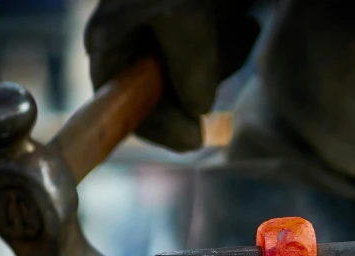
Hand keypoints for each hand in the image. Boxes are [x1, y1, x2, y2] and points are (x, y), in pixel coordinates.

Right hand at [84, 0, 258, 150]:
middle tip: (225, 60)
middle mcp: (129, 47)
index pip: (124, 110)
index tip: (196, 138)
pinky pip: (209, 62)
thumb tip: (197, 110)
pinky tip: (245, 24)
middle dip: (199, 88)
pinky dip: (229, 49)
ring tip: (241, 27)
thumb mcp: (184, 18)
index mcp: (110, 46)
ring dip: (221, 62)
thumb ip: (189, 69)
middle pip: (162, 100)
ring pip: (192, 83)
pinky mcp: (187, 35)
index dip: (159, 128)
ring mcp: (158, 42)